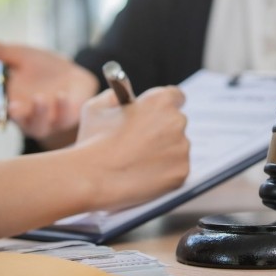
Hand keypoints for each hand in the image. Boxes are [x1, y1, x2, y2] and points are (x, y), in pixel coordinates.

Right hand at [0, 40, 98, 147]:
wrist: (74, 75)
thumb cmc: (43, 69)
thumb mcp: (22, 56)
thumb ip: (1, 52)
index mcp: (10, 104)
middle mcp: (28, 117)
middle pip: (19, 122)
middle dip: (16, 116)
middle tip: (13, 107)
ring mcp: (49, 121)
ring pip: (41, 125)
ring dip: (39, 112)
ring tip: (39, 97)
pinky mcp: (70, 118)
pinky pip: (66, 118)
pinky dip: (63, 108)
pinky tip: (62, 94)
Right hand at [75, 86, 189, 209]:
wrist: (94, 179)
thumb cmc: (93, 142)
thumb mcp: (96, 108)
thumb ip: (114, 97)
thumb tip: (121, 98)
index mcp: (160, 101)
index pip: (176, 96)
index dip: (165, 105)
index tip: (158, 113)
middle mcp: (177, 121)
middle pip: (176, 123)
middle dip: (163, 131)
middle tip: (143, 142)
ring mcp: (182, 147)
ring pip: (177, 148)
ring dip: (164, 152)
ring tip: (138, 162)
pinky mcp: (182, 171)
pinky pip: (176, 170)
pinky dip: (165, 173)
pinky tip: (143, 176)